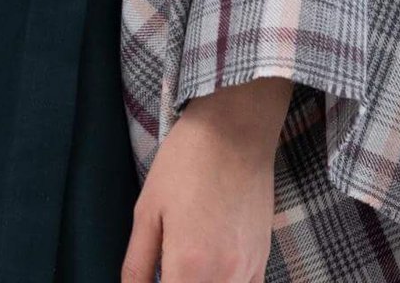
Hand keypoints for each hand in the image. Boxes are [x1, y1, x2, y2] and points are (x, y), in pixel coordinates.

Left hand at [120, 99, 279, 282]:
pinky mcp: (261, 261)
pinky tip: (209, 271)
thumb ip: (138, 264)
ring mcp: (248, 272)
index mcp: (189, 267)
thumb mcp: (148, 210)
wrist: (234, 131)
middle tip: (165, 268)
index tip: (153, 277)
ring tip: (183, 269)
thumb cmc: (187, 162)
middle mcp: (224, 278)